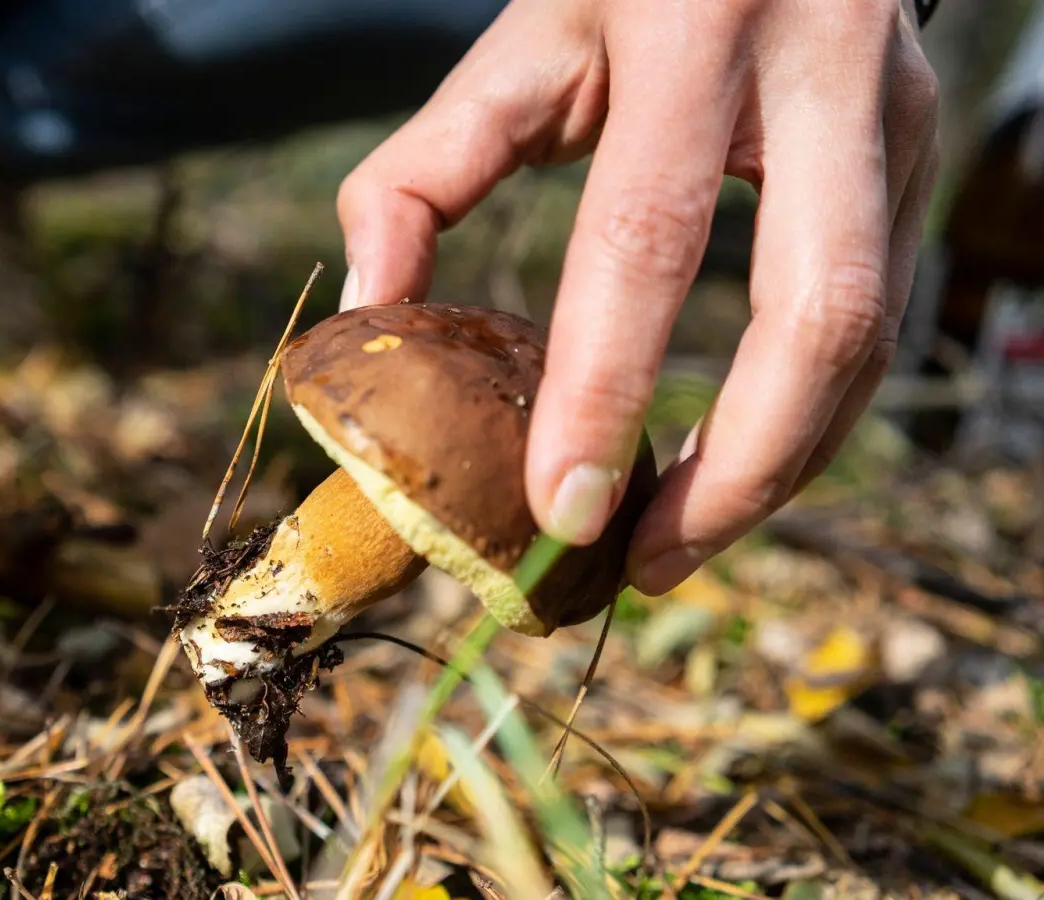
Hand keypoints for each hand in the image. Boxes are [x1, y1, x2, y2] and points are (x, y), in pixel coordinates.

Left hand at [337, 0, 938, 595]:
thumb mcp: (519, 45)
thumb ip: (424, 169)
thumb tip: (371, 310)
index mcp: (694, 29)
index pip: (646, 239)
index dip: (606, 388)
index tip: (558, 510)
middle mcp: (823, 69)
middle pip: (816, 316)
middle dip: (737, 473)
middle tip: (641, 564)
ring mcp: (894, 116)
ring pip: (867, 336)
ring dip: (779, 467)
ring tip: (675, 544)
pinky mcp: (920, 155)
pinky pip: (877, 315)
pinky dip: (806, 415)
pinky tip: (733, 470)